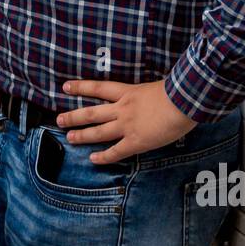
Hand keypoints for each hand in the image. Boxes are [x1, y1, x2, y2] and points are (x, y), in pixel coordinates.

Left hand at [56, 78, 196, 164]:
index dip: (80, 87)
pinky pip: (116, 151)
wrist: (185, 101)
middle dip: (73, 117)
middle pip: (91, 113)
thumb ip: (145, 93)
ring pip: (98, 132)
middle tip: (59, 120)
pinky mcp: (136, 141)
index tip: (65, 87)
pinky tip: (93, 158)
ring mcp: (127, 126)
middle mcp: (122, 109)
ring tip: (69, 138)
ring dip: (82, 136)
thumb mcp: (156, 86)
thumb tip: (146, 97)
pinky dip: (103, 157)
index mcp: (127, 92)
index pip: (97, 88)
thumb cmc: (177, 91)